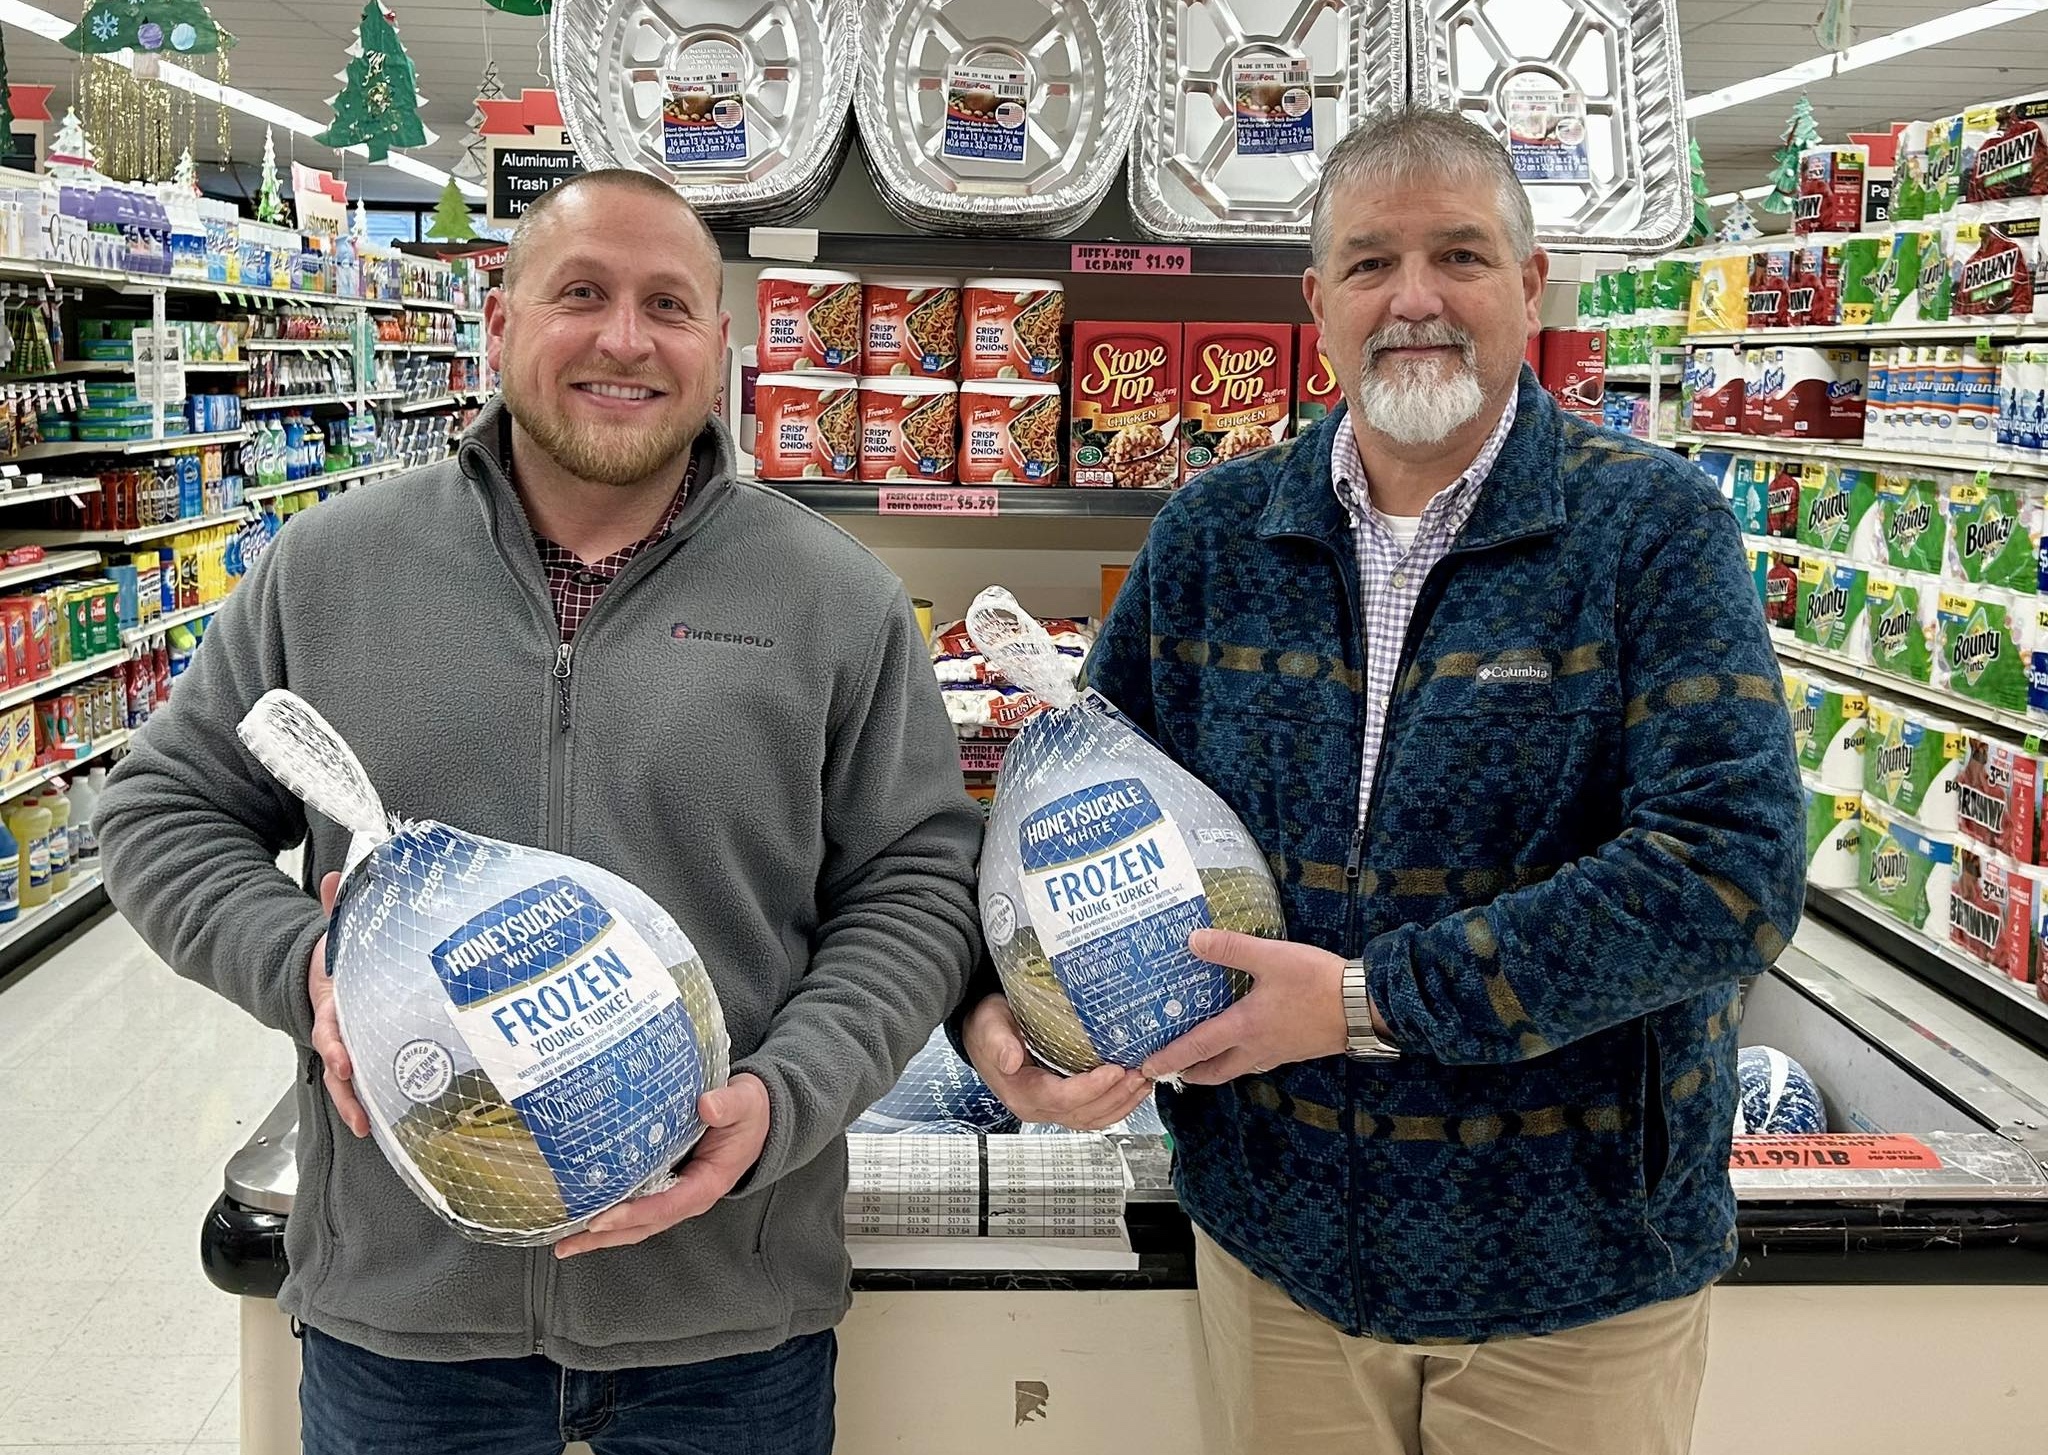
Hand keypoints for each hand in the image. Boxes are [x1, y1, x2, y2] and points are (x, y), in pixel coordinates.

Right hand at [306, 871, 368, 1138]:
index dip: (335, 1046)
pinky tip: (395, 1122)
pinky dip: (377, 1100)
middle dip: (347, 1091)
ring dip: (358, 1105)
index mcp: (332, 1004)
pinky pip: (373, 1078)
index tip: (343, 1061)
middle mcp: (340, 1030)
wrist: (326, 973)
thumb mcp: (336, 933)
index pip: (330, 1029)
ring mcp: (352, 1044)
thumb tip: (337, 877)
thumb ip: (336, 908)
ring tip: (369, 1130)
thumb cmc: (339, 957)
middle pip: (339, 1066)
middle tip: (359, 1115)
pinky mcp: (369, 1051)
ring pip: (351, 1081)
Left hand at [554, 1073, 771, 1258]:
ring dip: (601, 1235)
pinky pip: (635, 1208)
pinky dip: (610, 1216)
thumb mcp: (745, 1104)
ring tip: (564, 1242)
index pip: (666, 1205)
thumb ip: (728, 1105)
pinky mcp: (666, 1186)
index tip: (601, 1218)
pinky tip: (583, 1216)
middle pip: (642, 1226)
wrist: (758, 1118)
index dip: (634, 1214)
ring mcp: (676, 1195)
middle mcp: (689, 1197)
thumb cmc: (748, 1113)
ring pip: (635, 1224)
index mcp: (707, 1183)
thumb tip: (707, 1105)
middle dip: (604, 1237)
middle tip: (566, 1243)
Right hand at [964, 994, 1152, 1129]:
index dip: (1090, 1089)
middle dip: (1115, 1096)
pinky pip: (1092, 1114)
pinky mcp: (1062, 1103)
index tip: (1114, 1071)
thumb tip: (1010, 1060)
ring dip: (1121, 1104)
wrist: (983, 1033)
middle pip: (1083, 1113)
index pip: (1061, 1098)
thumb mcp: (989, 1026)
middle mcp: (1037, 1107)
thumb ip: (999, 1042)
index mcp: (1022, 1092)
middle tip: (1138, 1074)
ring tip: (1142, 1082)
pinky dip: (1116, 1106)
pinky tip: (1132, 1091)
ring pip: (1091, 1119)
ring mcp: (1051, 1108)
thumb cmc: (989, 1027)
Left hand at [1138, 929, 1349, 1085]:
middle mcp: (1257, 1047)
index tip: (1148, 1069)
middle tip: (1172, 1070)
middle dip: (1190, 1072)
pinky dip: (1240, 1057)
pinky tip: (1244, 1040)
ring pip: (1237, 1068)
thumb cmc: (1317, 983)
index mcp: (1244, 1027)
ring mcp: (1277, 1052)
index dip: (1170, 1057)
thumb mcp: (1271, 958)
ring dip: (1215, 1067)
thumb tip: (1193, 940)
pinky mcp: (1294, 1050)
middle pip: (1215, 1071)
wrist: (1363, 1007)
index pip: (1197, 1047)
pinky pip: (1258, 1060)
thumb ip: (1231, 949)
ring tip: (1202, 1056)